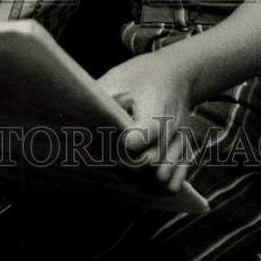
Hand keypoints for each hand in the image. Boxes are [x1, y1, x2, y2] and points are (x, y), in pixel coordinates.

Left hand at [97, 51, 194, 193]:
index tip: (104, 139)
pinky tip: (139, 175)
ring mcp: (181, 144)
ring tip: (121, 164)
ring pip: (160, 179)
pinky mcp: (185, 154)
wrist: (177, 73)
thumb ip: (100, 100)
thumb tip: (75, 120)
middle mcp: (172, 129)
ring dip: (137, 178)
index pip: (142, 135)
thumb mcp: (118, 78)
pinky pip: (172, 185)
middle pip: (148, 163)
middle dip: (123, 164)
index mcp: (155, 107)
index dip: (121, 144)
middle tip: (106, 154)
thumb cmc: (142, 75)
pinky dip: (155, 187)